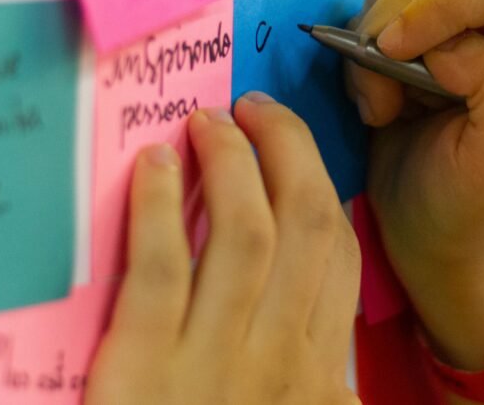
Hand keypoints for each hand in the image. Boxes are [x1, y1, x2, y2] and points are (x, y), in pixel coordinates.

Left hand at [86, 94, 360, 404]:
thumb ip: (314, 377)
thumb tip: (324, 323)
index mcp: (316, 371)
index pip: (340, 253)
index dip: (320, 183)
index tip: (291, 149)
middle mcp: (278, 355)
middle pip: (303, 223)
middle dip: (286, 148)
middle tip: (254, 107)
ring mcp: (212, 360)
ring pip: (243, 233)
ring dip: (229, 161)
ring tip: (207, 122)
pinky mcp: (144, 368)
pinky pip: (160, 269)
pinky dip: (159, 206)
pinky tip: (154, 164)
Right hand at [347, 0, 483, 370]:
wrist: (434, 238)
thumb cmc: (473, 213)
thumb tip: (452, 43)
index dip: (447, 4)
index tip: (395, 51)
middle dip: (402, 30)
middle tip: (384, 99)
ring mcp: (477, 29)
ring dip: (376, 42)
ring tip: (384, 106)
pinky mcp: (433, 33)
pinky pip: (383, 2)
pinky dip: (364, 47)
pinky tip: (381, 98)